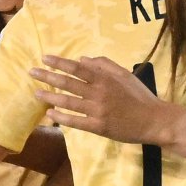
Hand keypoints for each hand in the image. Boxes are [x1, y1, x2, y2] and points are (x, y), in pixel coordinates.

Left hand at [31, 55, 182, 145]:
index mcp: (105, 79)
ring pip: (68, 102)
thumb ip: (104, 65)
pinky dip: (62, 117)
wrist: (153, 120)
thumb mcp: (124, 75)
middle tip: (32, 73)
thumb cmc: (139, 96)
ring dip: (50, 97)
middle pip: (68, 83)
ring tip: (36, 93)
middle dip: (48, 77)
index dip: (60, 63)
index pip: (77, 68)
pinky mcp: (98, 127)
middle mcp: (98, 93)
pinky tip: (50, 113)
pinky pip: (76, 122)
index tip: (44, 58)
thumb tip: (82, 59)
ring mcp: (97, 111)